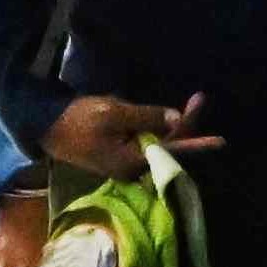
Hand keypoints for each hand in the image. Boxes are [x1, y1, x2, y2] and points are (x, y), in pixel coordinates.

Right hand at [44, 90, 211, 180]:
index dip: (196, 141)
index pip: (173, 151)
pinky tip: (143, 114)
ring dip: (161, 123)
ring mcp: (123, 163)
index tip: (221, 140)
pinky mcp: (116, 155)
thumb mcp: (115, 113)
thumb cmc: (80, 119)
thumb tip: (176, 120)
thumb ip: (148, 117)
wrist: (45, 125)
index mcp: (134, 162)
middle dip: (182, 124)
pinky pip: (140, 141)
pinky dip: (147, 126)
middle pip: (166, 146)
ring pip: (153, 143)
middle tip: (198, 99)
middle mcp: (132, 168)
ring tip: (153, 103)